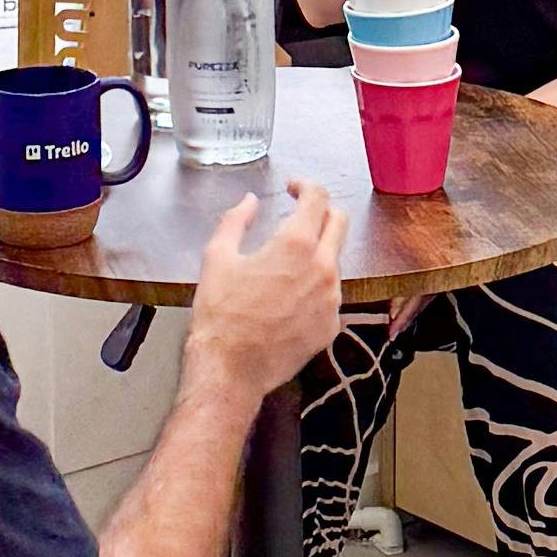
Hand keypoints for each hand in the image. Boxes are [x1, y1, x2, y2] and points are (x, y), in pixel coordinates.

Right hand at [188, 178, 347, 398]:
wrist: (231, 370)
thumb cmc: (221, 315)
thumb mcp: (217, 258)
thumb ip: (235, 221)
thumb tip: (249, 202)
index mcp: (296, 245)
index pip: (317, 198)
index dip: (306, 186)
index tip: (293, 188)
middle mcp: (323, 268)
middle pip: (339, 222)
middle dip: (321, 211)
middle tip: (300, 214)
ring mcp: (332, 299)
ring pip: (335, 261)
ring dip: (317, 252)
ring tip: (287, 263)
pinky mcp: (331, 326)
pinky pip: (331, 295)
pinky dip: (315, 287)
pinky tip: (290, 298)